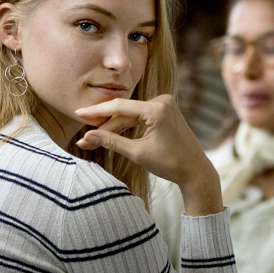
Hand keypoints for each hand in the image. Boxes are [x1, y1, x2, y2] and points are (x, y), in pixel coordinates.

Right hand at [74, 95, 222, 215]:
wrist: (195, 170)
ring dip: (113, 128)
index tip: (78, 114)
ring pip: (130, 115)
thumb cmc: (170, 164)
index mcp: (157, 109)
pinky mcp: (164, 111)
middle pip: (124, 112)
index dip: (96, 112)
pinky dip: (126, 127)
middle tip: (84, 138)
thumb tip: (88, 137)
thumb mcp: (137, 153)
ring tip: (92, 139)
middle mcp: (162, 101)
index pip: (119, 107)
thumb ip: (112, 142)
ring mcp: (164, 105)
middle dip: (103, 126)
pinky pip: (139, 117)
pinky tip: (110, 134)